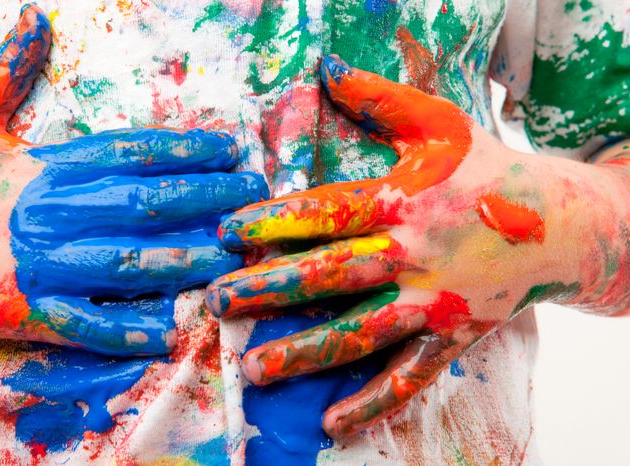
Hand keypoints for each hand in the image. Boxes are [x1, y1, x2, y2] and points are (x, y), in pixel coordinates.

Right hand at [0, 5, 266, 376]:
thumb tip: (33, 18)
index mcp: (45, 165)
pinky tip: (169, 330)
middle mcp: (52, 211)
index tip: (230, 148)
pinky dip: (127, 329)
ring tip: (233, 255)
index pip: (131, 151)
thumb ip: (7, 71)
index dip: (187, 149)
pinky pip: (87, 324)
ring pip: (131, 263)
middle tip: (254, 197)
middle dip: (207, 199)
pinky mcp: (26, 311)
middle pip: (146, 203)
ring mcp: (41, 264)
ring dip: (188, 259)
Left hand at [205, 55, 629, 438]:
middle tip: (217, 304)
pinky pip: (410, 377)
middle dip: (269, 290)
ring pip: (360, 332)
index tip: (227, 234)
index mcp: (404, 201)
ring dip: (304, 353)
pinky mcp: (453, 338)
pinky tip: (331, 422)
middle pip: (330, 275)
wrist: (562, 222)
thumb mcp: (439, 123)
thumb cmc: (490, 169)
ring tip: (252, 369)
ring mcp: (434, 302)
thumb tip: (326, 65)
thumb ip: (380, 100)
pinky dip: (372, 402)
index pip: (328, 212)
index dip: (274, 221)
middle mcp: (414, 254)